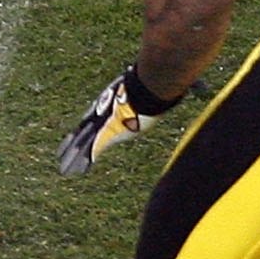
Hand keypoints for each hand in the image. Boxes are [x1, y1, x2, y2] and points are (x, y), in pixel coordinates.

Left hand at [57, 66, 180, 176]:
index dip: (86, 127)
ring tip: (63, 169)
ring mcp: (102, 123)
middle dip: (72, 144)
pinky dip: (83, 162)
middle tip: (61, 154)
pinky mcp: (106, 134)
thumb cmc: (155, 86)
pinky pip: (90, 151)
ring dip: (73, 158)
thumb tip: (199, 86)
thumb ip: (173, 90)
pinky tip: (74, 172)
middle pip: (83, 131)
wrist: (149, 88)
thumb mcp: (159, 90)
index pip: (94, 118)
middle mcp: (103, 113)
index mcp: (112, 105)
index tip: (79, 134)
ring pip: (82, 143)